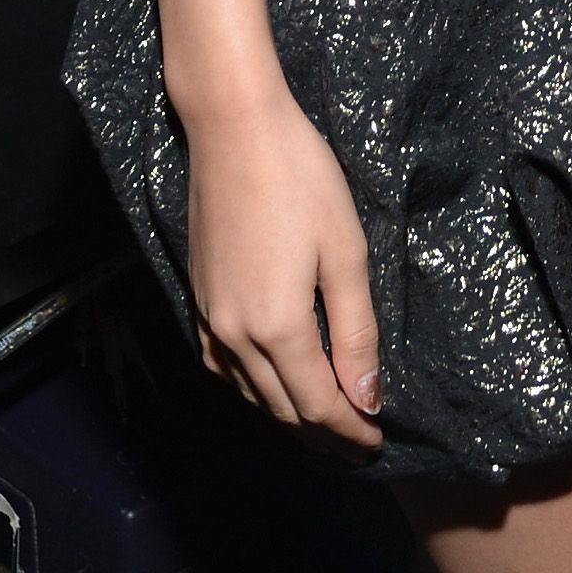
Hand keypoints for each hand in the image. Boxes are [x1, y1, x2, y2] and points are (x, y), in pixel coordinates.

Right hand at [185, 91, 381, 445]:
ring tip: (322, 420)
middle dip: (321, 431)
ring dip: (287, 412)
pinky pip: (222, 365)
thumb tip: (366, 395)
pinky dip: (251, 386)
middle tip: (356, 443)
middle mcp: (234, 334)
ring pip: (249, 392)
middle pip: (281, 407)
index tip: (374, 444)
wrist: (235, 128)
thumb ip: (356, 328)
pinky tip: (269, 380)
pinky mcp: (197, 296)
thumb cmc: (301, 178)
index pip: (317, 404)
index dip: (348, 430)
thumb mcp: (345, 251)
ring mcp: (210, 317)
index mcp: (277, 327)